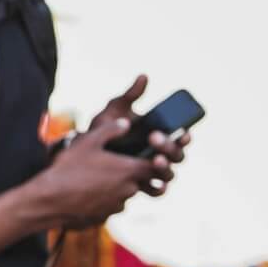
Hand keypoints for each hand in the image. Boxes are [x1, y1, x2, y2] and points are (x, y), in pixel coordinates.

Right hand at [30, 114, 167, 228]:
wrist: (48, 201)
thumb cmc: (68, 169)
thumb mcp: (87, 142)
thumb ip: (110, 130)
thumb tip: (125, 123)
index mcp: (129, 170)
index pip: (156, 166)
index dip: (154, 161)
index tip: (146, 156)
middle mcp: (128, 190)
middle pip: (140, 181)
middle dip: (129, 174)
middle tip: (110, 165)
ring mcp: (116, 206)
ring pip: (123, 195)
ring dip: (115, 188)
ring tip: (93, 179)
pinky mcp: (103, 217)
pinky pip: (109, 207)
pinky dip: (102, 201)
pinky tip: (84, 194)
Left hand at [89, 72, 193, 190]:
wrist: (82, 151)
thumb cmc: (103, 127)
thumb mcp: (114, 110)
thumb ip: (130, 95)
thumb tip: (143, 76)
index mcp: (160, 135)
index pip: (181, 136)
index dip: (185, 135)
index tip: (182, 131)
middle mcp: (159, 154)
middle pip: (177, 154)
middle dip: (169, 147)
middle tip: (154, 138)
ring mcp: (150, 170)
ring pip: (169, 173)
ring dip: (166, 167)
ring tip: (154, 160)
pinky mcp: (139, 184)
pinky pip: (156, 190)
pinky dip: (158, 188)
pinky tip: (155, 184)